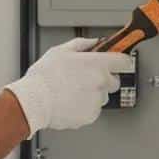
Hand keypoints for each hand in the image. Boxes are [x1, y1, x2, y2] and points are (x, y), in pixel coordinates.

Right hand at [4, 38, 134, 136]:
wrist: (34, 101)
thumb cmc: (44, 77)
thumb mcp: (60, 51)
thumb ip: (81, 44)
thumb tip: (93, 42)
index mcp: (97, 64)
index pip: (124, 61)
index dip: (120, 60)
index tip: (117, 61)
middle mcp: (101, 83)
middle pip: (114, 81)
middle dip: (104, 79)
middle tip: (86, 78)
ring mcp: (97, 101)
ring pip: (102, 97)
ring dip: (93, 94)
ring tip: (72, 91)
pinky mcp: (90, 116)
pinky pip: (92, 110)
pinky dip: (84, 107)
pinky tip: (69, 101)